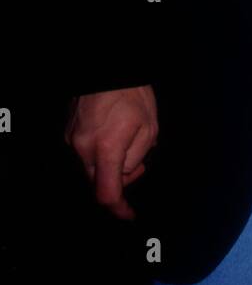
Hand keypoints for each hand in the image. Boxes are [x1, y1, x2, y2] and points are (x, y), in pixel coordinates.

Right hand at [64, 85, 157, 219]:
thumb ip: (137, 158)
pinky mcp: (67, 133)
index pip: (107, 193)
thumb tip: (127, 174)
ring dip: (108, 164)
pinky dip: (99, 152)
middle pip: (97, 182)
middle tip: (137, 162)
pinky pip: (83, 153)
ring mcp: (72, 141)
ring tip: (126, 139)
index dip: (118, 209)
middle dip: (118, 179)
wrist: (107, 70)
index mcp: (106, 148)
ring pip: (90, 168)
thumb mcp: (149, 128)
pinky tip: (112, 134)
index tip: (128, 215)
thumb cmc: (132, 93)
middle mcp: (83, 148)